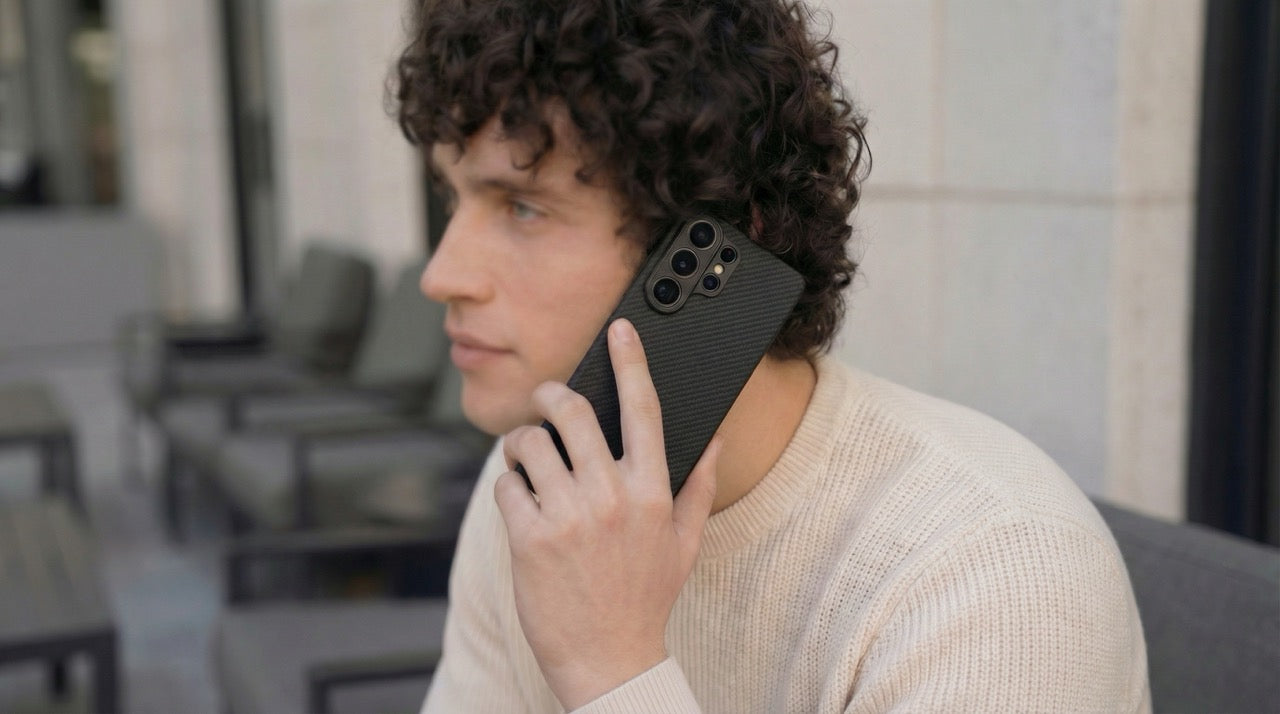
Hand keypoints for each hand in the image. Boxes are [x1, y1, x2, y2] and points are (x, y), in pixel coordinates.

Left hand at [494, 318, 720, 709]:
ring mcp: (570, 517)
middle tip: (545, 399)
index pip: (644, 410)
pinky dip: (509, 487)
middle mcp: (613, 497)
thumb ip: (698, 486)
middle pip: (572, 413)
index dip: (631, 362)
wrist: (609, 660)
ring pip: (530, 445)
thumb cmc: (645, 601)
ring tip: (527, 460)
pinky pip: (507, 486)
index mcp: (653, 492)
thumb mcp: (684, 544)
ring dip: (521, 444)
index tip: (620, 330)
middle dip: (551, 396)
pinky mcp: (531, 539)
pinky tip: (520, 504)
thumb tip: (715, 441)